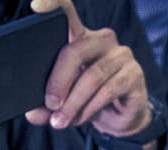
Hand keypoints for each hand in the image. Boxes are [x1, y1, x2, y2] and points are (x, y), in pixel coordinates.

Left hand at [24, 0, 152, 138]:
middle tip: (50, 104)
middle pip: (75, 51)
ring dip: (74, 102)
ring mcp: (121, 55)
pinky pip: (108, 90)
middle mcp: (102, 39)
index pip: (67, 12)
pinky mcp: (134, 74)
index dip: (53, 3)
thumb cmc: (89, 100)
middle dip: (58, 81)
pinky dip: (90, 107)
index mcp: (80, 37)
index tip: (36, 6)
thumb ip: (47, 105)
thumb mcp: (64, 102)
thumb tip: (33, 114)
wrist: (120, 119)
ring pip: (92, 75)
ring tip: (61, 120)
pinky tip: (80, 118)